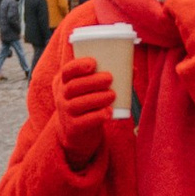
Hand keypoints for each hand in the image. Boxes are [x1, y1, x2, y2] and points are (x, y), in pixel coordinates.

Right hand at [52, 50, 117, 166]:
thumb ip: (107, 78)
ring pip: (78, 104)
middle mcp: (61, 97)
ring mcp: (65, 113)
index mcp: (64, 82)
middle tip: (109, 78)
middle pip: (73, 87)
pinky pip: (83, 122)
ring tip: (112, 95)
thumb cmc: (88, 102)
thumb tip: (133, 70)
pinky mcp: (72, 128)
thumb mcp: (90, 89)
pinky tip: (109, 112)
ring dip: (97, 98)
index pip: (66, 71)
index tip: (94, 63)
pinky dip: (97, 116)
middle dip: (92, 81)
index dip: (78, 66)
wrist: (77, 132)